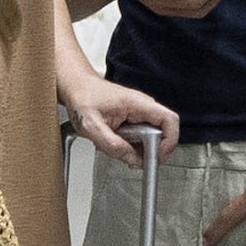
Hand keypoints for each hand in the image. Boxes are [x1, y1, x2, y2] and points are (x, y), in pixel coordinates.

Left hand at [63, 70, 177, 164]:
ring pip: (149, 139)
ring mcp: (139, 112)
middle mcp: (142, 106)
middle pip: (161, 134)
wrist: (75, 86)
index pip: (169, 120)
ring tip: (114, 145)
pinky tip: (113, 141)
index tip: (157, 157)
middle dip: (146, 151)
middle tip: (130, 158)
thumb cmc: (82, 97)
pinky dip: (129, 145)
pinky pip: (139, 137)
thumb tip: (132, 159)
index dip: (169, 142)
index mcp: (137, 104)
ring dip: (135, 149)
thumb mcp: (91, 125)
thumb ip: (112, 144)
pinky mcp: (133, 119)